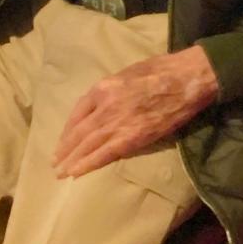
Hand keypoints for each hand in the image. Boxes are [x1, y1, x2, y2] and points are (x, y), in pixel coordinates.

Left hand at [53, 46, 220, 177]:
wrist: (187, 79)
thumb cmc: (163, 70)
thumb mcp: (129, 72)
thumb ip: (113, 88)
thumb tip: (104, 103)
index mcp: (103, 87)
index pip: (78, 111)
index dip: (69, 129)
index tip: (64, 140)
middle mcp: (105, 106)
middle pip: (79, 132)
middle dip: (65, 149)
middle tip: (55, 163)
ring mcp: (118, 123)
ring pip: (88, 145)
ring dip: (72, 161)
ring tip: (61, 173)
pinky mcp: (133, 138)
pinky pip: (105, 154)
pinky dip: (89, 164)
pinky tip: (77, 173)